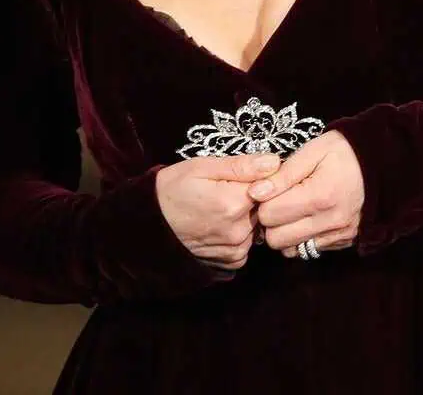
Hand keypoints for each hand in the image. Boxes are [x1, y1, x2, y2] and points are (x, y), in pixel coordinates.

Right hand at [153, 151, 279, 270]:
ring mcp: (235, 248)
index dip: (261, 178)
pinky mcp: (230, 261)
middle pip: (266, 208)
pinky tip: (223, 225)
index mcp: (234, 202)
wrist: (148, 224)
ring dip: (249, 217)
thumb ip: (240, 165)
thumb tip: (274, 162)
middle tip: (229, 191)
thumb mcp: (202, 168)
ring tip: (223, 208)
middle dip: (255, 198)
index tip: (246, 176)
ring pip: (259, 226)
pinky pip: (249, 244)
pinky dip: (242, 235)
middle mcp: (238, 230)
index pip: (270, 186)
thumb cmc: (173, 190)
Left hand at [250, 131, 363, 258]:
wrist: (385, 163)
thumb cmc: (345, 151)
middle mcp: (330, 221)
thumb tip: (255, 193)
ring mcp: (338, 235)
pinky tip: (307, 218)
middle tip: (278, 201)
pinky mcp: (343, 241)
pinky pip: (308, 250)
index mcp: (320, 196)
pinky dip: (301, 237)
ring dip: (285, 232)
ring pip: (290, 250)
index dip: (263, 201)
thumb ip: (283, 174)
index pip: (269, 215)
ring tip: (292, 210)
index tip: (270, 188)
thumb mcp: (314, 150)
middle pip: (276, 239)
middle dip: (271, 221)